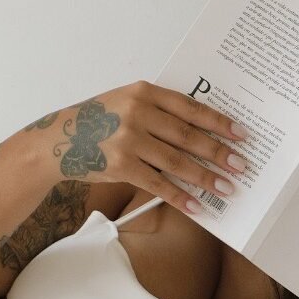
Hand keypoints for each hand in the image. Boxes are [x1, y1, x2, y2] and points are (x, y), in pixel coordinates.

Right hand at [52, 81, 250, 216]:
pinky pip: (158, 184)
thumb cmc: (95, 121)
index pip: (190, 107)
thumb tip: (200, 132)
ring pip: (178, 162)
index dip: (218, 122)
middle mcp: (137, 113)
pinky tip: (197, 205)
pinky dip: (180, 196)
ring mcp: (128, 140)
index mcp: (143, 92)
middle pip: (188, 136)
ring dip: (206, 177)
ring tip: (226, 187)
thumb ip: (158, 110)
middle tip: (240, 165)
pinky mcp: (121, 166)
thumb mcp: (125, 102)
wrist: (57, 140)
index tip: (241, 133)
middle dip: (219, 152)